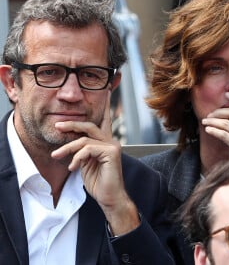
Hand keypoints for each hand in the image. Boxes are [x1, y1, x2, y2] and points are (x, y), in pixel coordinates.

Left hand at [51, 91, 139, 234]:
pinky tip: (72, 167)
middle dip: (71, 124)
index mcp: (105, 141)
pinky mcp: (112, 152)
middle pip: (89, 125)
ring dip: (67, 147)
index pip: (104, 119)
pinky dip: (77, 158)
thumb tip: (72, 143)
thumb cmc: (98, 181)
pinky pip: (88, 149)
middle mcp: (110, 140)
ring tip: (56, 155)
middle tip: (57, 126)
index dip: (104, 105)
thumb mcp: (85, 163)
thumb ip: (81, 150)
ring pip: (85, 138)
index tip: (107, 91)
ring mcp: (113, 145)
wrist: (109, 197)